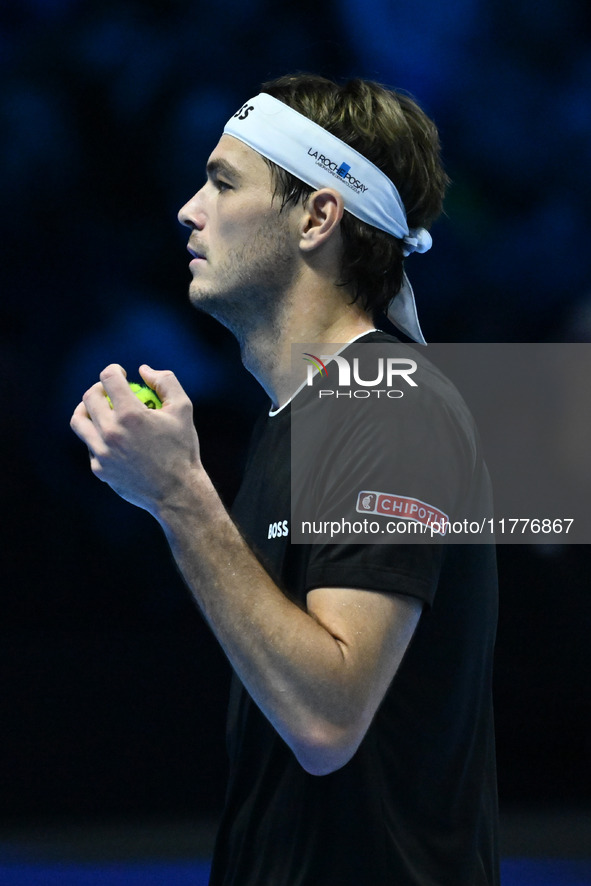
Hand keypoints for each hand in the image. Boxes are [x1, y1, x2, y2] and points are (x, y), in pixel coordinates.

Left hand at [70, 363, 200, 514]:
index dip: (113, 370)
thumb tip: (143, 370)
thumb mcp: (183, 409)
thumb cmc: (182, 448)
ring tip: (98, 409)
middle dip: (99, 387)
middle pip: (90, 397)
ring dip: (86, 409)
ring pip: (79, 421)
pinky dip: (97, 437)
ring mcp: (101, 452)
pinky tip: (111, 437)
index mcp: (131, 415)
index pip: (109, 378)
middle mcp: (111, 432)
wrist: (177, 492)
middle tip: (109, 390)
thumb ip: (165, 381)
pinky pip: (90, 445)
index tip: (120, 373)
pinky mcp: (99, 469)